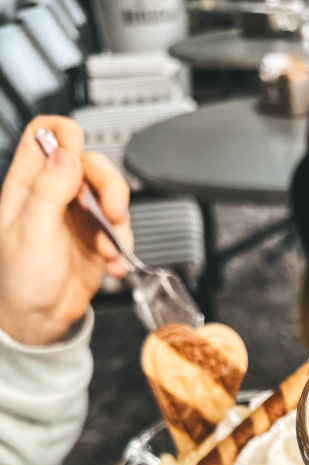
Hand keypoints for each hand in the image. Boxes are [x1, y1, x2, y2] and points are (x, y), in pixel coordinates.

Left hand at [0, 115, 131, 346]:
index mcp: (28, 184)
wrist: (39, 321)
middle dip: (109, 185)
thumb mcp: (31, 231)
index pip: (45, 134)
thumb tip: (67, 154)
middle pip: (90, 163)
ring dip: (119, 222)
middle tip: (112, 210)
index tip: (79, 153)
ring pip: (111, 195)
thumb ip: (49, 189)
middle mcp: (54, 194)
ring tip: (109, 247)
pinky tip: (111, 262)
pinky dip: (122, 247)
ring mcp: (78, 216)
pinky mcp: (97, 239)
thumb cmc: (21, 280)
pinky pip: (121, 230)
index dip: (65, 133)